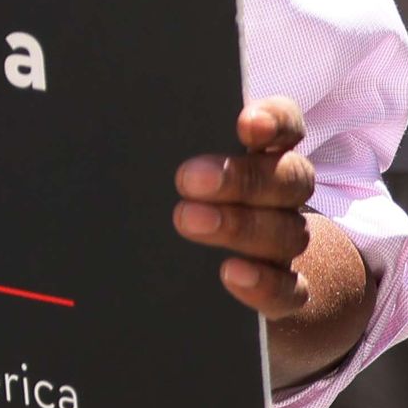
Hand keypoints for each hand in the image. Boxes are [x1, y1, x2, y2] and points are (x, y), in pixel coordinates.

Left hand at [172, 97, 321, 318]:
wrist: (227, 267)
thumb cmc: (186, 195)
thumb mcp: (173, 163)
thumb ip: (165, 143)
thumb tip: (117, 118)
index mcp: (264, 153)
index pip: (285, 125)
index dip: (274, 122)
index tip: (246, 124)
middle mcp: (283, 194)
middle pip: (288, 178)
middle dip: (241, 178)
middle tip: (187, 179)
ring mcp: (286, 242)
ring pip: (288, 232)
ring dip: (242, 227)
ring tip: (187, 221)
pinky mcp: (287, 289)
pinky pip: (290, 290)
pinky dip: (265, 283)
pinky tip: (231, 274)